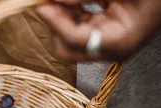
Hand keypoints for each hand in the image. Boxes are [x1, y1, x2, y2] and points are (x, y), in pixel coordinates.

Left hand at [36, 0, 160, 60]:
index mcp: (120, 41)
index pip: (76, 39)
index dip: (55, 21)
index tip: (40, 5)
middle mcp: (111, 49)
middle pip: (68, 48)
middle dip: (54, 25)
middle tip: (46, 3)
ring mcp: (108, 44)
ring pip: (70, 39)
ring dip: (60, 18)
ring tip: (54, 0)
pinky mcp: (106, 35)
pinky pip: (79, 28)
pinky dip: (70, 14)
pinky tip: (67, 1)